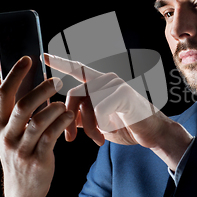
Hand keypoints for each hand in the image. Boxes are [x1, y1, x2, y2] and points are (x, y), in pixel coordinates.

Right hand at [0, 56, 74, 196]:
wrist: (22, 190)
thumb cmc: (17, 152)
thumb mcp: (4, 132)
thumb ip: (3, 107)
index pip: (3, 95)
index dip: (15, 75)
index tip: (27, 59)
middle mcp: (6, 136)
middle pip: (23, 106)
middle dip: (40, 90)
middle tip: (56, 80)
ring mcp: (22, 149)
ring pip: (38, 122)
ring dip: (53, 107)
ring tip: (63, 101)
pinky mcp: (38, 160)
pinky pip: (50, 137)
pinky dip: (60, 123)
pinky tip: (68, 115)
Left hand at [44, 53, 192, 169]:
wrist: (152, 134)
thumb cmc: (126, 127)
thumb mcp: (98, 122)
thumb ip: (82, 115)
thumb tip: (64, 117)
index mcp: (100, 84)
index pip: (77, 69)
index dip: (61, 62)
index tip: (44, 56)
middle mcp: (106, 79)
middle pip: (73, 94)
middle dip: (69, 119)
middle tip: (70, 139)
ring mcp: (116, 83)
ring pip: (86, 104)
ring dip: (89, 128)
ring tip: (98, 140)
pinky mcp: (123, 92)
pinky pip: (100, 109)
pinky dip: (103, 124)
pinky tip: (113, 128)